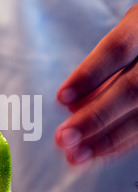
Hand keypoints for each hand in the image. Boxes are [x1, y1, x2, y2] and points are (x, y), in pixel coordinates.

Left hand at [55, 3, 137, 164]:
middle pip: (131, 89)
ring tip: (75, 155)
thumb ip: (101, 67)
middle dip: (95, 117)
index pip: (117, 48)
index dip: (89, 74)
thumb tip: (70, 106)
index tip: (61, 98)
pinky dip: (120, 143)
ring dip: (106, 139)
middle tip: (63, 137)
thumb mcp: (126, 36)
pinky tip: (97, 152)